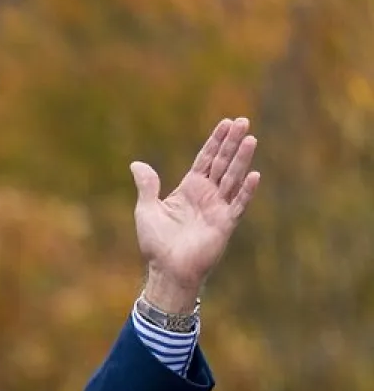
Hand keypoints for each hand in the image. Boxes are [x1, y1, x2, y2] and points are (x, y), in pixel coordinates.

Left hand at [130, 117, 260, 311]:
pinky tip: (254, 175)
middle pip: (222, 163)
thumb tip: (136, 164)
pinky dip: (246, 191)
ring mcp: (218, 208)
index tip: (226, 122)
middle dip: (232, 143)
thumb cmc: (156, 243)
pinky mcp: (225, 224)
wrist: (166, 270)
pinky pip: (238, 204)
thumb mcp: (147, 209)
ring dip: (242, 160)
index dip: (215, 141)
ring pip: (232, 178)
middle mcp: (207, 195)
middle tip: (243, 121)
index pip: (205, 159)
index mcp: (189, 189)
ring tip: (251, 139)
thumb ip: (147, 186)